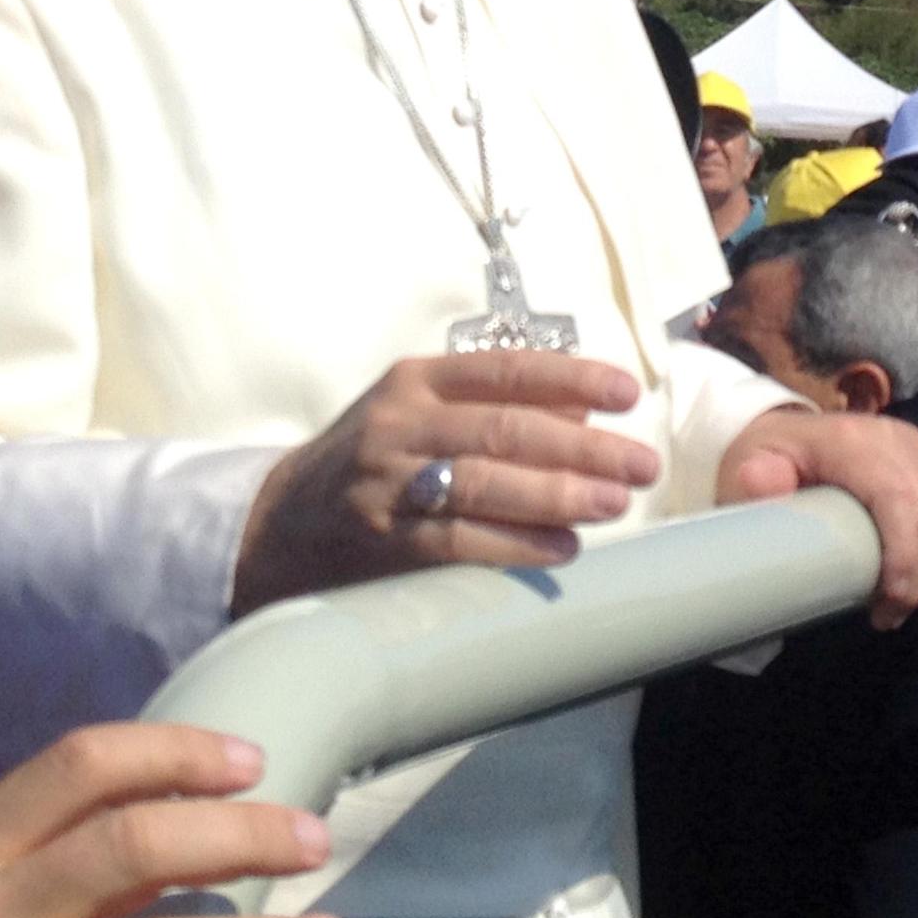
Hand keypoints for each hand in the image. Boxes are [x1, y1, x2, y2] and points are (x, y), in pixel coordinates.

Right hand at [231, 353, 659, 616]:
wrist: (276, 527)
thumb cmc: (370, 465)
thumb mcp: (420, 417)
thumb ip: (494, 407)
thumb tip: (582, 410)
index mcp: (415, 381)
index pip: (505, 369)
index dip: (572, 377)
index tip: (626, 392)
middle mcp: (400, 423)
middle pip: (505, 428)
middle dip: (584, 446)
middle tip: (641, 464)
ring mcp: (387, 481)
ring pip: (485, 480)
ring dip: (560, 492)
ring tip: (614, 502)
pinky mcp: (382, 539)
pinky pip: (460, 538)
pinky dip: (517, 542)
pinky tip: (562, 548)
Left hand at [716, 407, 917, 627]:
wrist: (782, 433)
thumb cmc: (765, 457)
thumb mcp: (747, 464)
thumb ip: (753, 478)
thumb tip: (760, 482)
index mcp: (850, 439)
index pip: (895, 496)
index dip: (904, 550)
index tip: (890, 596)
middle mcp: (891, 438)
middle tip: (888, 616)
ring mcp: (912, 448)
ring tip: (894, 608)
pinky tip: (907, 582)